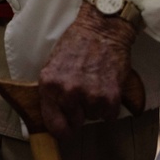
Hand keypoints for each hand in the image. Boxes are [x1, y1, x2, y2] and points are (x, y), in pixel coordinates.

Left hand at [38, 2, 136, 138]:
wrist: (101, 29)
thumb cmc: (76, 44)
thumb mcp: (53, 64)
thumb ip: (52, 90)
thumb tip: (53, 114)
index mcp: (49, 84)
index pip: (53, 124)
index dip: (60, 130)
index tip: (65, 130)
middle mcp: (67, 92)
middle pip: (75, 122)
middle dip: (79, 113)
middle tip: (82, 95)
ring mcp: (89, 96)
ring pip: (93, 117)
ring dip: (95, 106)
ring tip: (94, 84)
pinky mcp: (110, 96)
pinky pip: (109, 115)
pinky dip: (110, 105)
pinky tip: (106, 86)